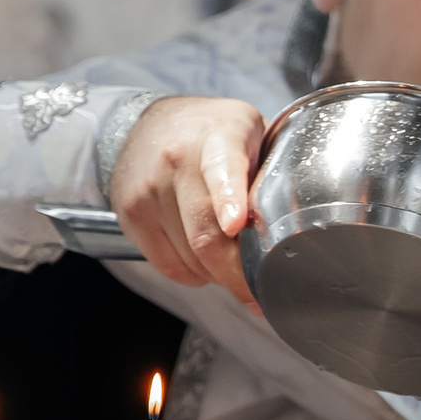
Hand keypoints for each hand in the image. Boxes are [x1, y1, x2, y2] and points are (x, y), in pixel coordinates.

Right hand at [108, 95, 267, 309]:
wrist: (147, 124)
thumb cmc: (212, 135)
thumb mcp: (251, 133)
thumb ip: (271, 171)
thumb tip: (291, 228)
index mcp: (218, 137)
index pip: (222, 168)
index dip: (229, 199)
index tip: (236, 224)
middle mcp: (177, 160)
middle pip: (207, 236)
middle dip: (238, 276)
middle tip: (260, 295)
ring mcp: (148, 189)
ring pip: (191, 260)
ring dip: (217, 274)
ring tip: (230, 261)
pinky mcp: (130, 214)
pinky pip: (169, 267)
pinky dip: (194, 274)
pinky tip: (203, 259)